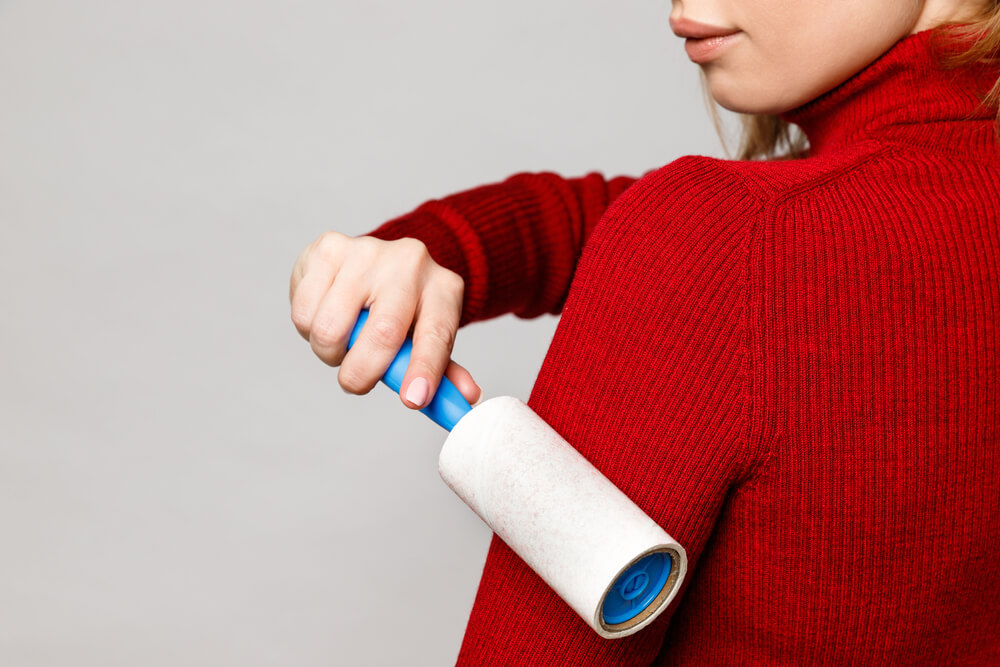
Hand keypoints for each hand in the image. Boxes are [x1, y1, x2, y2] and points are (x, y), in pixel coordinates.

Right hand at [289, 231, 481, 408]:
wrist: (382, 259)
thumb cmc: (407, 307)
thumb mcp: (430, 334)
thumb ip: (443, 370)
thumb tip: (465, 399)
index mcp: (443, 289)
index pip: (436, 335)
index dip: (424, 370)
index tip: (413, 399)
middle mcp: (410, 263)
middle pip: (382, 334)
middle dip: (362, 374)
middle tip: (356, 382)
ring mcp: (367, 251)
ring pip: (331, 328)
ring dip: (329, 352)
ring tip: (342, 340)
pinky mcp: (327, 248)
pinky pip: (304, 311)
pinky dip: (307, 329)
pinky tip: (325, 314)